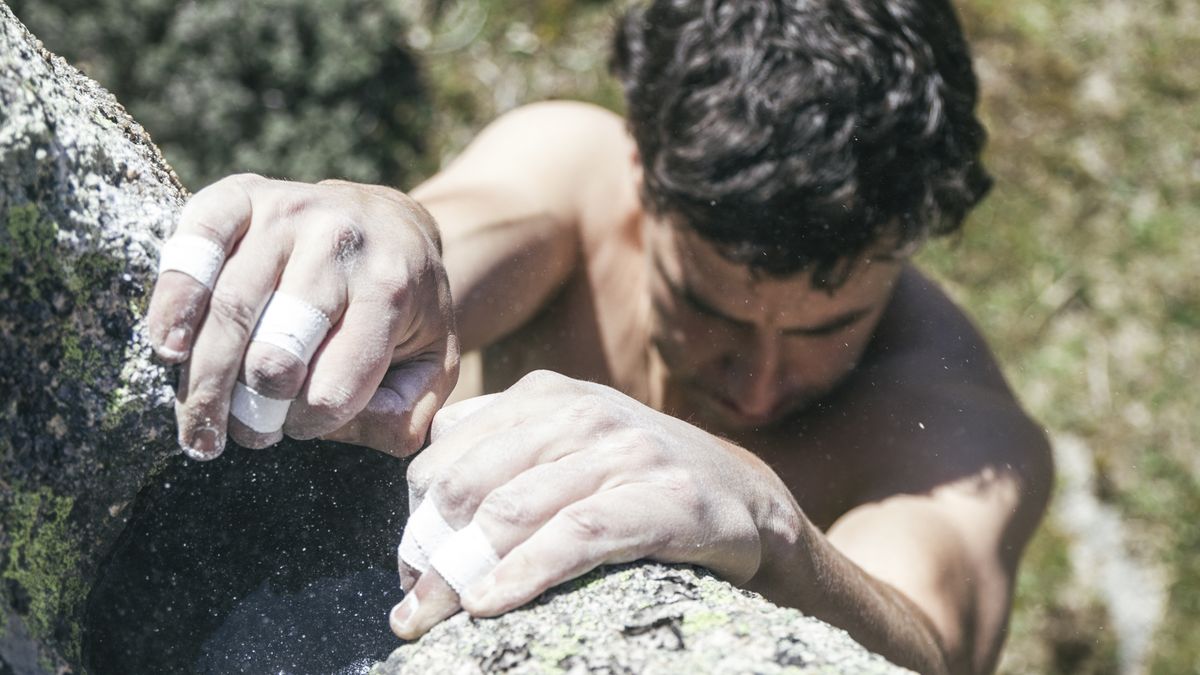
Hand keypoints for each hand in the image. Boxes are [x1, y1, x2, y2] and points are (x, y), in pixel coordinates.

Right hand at [146, 174, 458, 458]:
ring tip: (199, 425)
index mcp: (391, 289)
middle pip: (274, 354)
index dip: (308, 424)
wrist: (389, 223)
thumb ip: (407, 413)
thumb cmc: (405, 308)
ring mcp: (288, 213)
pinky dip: (172, 302)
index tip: (301, 427)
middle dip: (250, 411)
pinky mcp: (243, 195)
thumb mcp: (433, 363)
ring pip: (229, 311)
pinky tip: (170, 347)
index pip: (331, 389)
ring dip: (203, 382)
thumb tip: (349, 426)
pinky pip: (193, 246)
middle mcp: (339, 243)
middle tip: (242, 437)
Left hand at [389, 370, 795, 638]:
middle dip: (428, 551)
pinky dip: (522, 575)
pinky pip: (575, 536)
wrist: (743, 496)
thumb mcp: (568, 445)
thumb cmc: (636, 480)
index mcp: (545, 395)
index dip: (415, 512)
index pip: (445, 448)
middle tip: (415, 605)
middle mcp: (581, 413)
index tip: (411, 566)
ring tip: (431, 618)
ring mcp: (626, 451)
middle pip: (466, 482)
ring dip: (458, 575)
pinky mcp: (665, 499)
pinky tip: (489, 605)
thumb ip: (501, 451)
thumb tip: (420, 498)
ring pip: (510, 511)